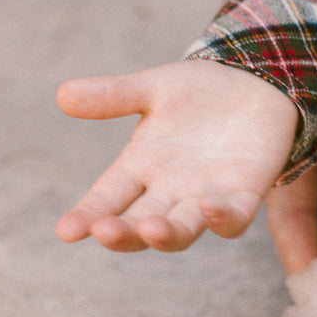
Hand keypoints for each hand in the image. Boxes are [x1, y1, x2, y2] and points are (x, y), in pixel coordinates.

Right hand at [55, 57, 298, 252]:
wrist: (254, 82)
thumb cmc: (198, 92)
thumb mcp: (153, 88)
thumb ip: (113, 95)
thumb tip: (62, 94)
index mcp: (140, 167)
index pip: (107, 198)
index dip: (86, 215)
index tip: (65, 231)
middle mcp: (169, 191)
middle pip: (139, 224)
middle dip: (122, 232)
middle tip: (104, 231)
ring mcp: (206, 197)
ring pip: (182, 230)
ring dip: (166, 234)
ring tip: (151, 229)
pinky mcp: (244, 194)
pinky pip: (234, 218)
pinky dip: (223, 218)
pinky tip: (210, 208)